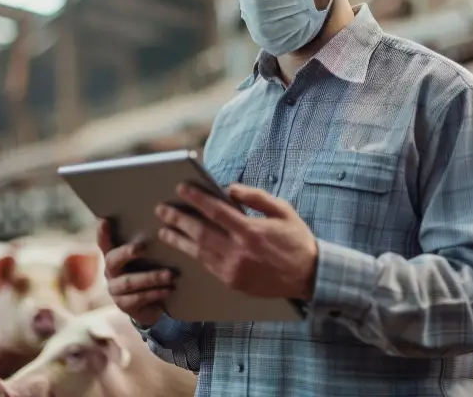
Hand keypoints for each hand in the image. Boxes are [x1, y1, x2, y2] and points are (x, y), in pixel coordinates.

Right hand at [96, 219, 175, 326]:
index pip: (104, 242)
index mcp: (114, 256)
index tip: (104, 221)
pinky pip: (138, 298)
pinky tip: (169, 290)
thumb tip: (165, 225)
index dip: (102, 233)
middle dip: (127, 252)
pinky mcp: (124, 305)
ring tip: (170, 275)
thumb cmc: (151, 272)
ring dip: (151, 278)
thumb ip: (149, 245)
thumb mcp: (149, 258)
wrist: (154, 305)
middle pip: (113, 259)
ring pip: (129, 282)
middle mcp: (111, 271)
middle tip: (144, 247)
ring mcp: (115, 289)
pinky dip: (155, 293)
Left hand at [156, 182, 317, 300]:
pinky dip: (193, 255)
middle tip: (162, 209)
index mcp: (251, 231)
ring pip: (198, 252)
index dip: (195, 198)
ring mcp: (234, 270)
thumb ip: (256, 197)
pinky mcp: (233, 283)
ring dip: (179, 239)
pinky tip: (184, 247)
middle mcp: (239, 251)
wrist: (310, 277)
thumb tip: (230, 188)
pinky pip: (207, 266)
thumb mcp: (283, 211)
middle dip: (178, 219)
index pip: (215, 210)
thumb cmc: (297, 240)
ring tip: (164, 230)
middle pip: (200, 232)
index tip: (180, 188)